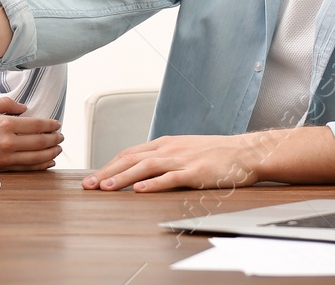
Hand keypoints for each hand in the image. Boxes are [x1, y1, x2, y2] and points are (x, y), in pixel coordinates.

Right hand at [0, 96, 62, 171]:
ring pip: (37, 157)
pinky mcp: (2, 168)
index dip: (50, 124)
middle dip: (54, 139)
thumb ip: (4, 103)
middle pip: (40, 141)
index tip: (57, 124)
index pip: (36, 125)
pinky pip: (27, 168)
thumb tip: (23, 108)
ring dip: (51, 152)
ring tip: (58, 148)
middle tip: (61, 136)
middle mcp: (8, 142)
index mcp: (4, 124)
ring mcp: (6, 157)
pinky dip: (41, 165)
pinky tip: (48, 162)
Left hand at [83, 132, 267, 192]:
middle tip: (88, 186)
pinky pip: (171, 178)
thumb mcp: (184, 149)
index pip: (129, 153)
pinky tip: (140, 191)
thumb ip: (163, 157)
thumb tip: (141, 170)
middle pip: (131, 159)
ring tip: (106, 188)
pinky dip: (154, 184)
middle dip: (107, 172)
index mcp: (164, 143)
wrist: (245, 152)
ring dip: (123, 178)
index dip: (109, 165)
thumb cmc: (215, 153)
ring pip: (145, 167)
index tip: (93, 177)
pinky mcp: (195, 171)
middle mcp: (169, 149)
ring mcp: (182, 159)